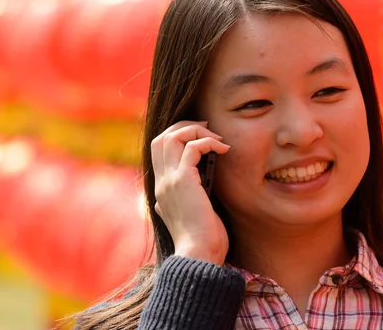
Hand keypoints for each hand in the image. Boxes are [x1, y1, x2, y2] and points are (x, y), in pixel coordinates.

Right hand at [151, 121, 230, 264]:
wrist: (199, 255)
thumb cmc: (203, 240)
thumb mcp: (190, 215)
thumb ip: (186, 200)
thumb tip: (197, 187)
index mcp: (162, 189)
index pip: (158, 150)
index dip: (177, 136)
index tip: (200, 136)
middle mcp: (161, 182)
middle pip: (161, 137)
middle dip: (184, 126)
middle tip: (208, 130)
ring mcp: (169, 181)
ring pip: (171, 136)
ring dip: (195, 131)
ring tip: (216, 138)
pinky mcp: (183, 181)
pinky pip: (192, 148)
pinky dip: (208, 142)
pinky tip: (224, 149)